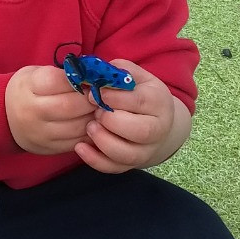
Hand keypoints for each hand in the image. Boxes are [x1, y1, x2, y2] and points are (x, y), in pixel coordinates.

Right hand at [5, 65, 94, 154]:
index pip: (59, 81)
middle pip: (70, 105)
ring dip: (94, 117)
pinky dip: (90, 132)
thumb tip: (93, 77)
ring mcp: (40, 133)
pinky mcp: (49, 148)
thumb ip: (60, 74)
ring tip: (100, 109)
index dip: (81, 78)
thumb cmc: (27, 90)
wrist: (5, 118)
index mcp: (28, 87)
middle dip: (92, 99)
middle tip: (102, 95)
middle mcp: (32, 112)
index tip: (92, 78)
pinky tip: (93, 123)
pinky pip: (77, 141)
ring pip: (77, 126)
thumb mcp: (36, 74)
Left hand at [73, 60, 189, 173]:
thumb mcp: (135, 76)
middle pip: (140, 131)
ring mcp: (146, 150)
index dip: (114, 97)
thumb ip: (119, 71)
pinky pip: (114, 167)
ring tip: (90, 127)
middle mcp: (158, 129)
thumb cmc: (139, 93)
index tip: (95, 92)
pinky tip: (80, 147)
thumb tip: (95, 71)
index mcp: (159, 102)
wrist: (155, 121)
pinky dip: (95, 160)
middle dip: (112, 121)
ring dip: (104, 141)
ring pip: (128, 154)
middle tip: (95, 112)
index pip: (139, 102)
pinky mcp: (131, 164)